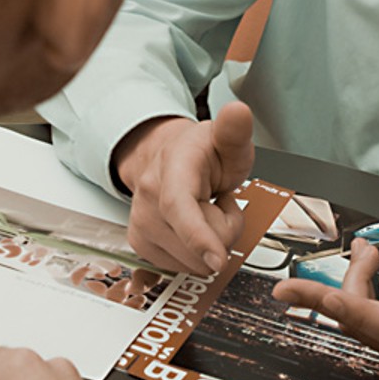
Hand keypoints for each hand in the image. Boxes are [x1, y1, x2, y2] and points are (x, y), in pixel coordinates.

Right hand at [114, 101, 254, 273]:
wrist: (169, 157)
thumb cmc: (202, 152)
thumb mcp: (227, 139)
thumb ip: (235, 131)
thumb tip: (237, 112)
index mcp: (172, 166)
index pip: (179, 206)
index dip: (199, 236)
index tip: (218, 259)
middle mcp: (148, 195)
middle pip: (197, 242)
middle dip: (224, 229)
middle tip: (221, 200)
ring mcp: (141, 222)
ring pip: (193, 261)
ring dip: (211, 242)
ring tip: (207, 211)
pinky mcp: (141, 244)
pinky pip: (184, 267)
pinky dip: (197, 252)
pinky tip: (194, 226)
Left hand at [270, 238, 378, 370]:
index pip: (374, 320)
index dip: (334, 303)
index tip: (302, 292)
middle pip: (360, 319)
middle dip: (352, 279)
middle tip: (366, 250)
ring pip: (361, 321)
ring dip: (357, 285)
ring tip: (370, 255)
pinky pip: (370, 324)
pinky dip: (363, 296)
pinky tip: (373, 274)